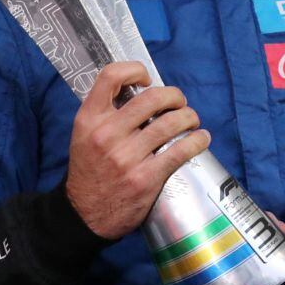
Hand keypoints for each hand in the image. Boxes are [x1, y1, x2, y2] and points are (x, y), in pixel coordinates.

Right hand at [65, 61, 209, 239]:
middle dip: (174, 96)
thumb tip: (140, 93)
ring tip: (191, 120)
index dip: (134, 70)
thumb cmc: (89, 170)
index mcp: (89, 119)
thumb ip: (106, 113)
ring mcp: (127, 156)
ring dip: (189, 117)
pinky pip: (180, 151)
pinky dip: (196, 141)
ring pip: (171, 123)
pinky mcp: (145, 177)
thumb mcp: (84, 135)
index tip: (147, 79)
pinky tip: (201, 139)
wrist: (84, 214)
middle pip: (152, 98)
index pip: (111, 76)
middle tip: (179, 102)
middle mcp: (107, 134)